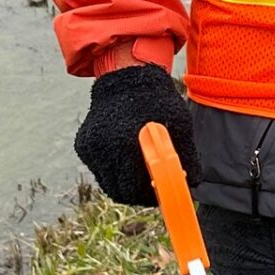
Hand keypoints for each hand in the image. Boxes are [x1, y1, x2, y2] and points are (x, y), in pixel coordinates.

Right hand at [74, 65, 201, 205]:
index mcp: (126, 143)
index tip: (161, 194)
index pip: (135, 189)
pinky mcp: (83, 146)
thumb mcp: (180, 125)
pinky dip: (114, 168)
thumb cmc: (157, 102)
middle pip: (119, 191)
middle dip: (137, 193)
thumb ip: (185, 156)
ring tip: (140, 166)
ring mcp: (90, 147)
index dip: (149, 197)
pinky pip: (100, 169)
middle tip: (152, 188)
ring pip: (109, 183)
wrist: (126, 78)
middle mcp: (103, 147)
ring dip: (125, 182)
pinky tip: (125, 152)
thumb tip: (192, 184)